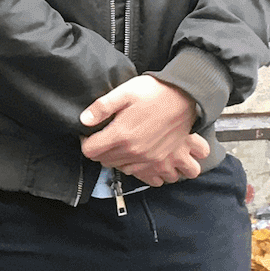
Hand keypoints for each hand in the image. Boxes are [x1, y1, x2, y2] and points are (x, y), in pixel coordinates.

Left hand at [80, 75, 208, 186]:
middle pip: (105, 162)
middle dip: (101, 150)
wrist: (185, 96)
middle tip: (106, 136)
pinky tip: (141, 158)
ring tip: (122, 147)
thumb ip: (102, 107)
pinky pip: (150, 178)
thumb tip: (84, 120)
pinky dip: (143, 172)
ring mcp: (151, 160)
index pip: (90, 151)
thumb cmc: (154, 92)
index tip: (91, 132)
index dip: (86, 141)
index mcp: (121, 135)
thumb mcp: (124, 92)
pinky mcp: (165, 162)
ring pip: (124, 171)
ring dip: (119, 162)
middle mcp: (135, 153)